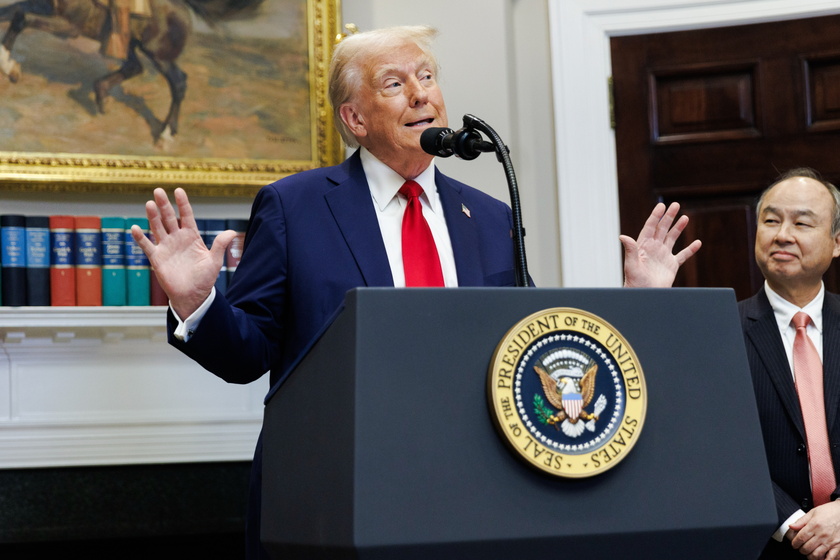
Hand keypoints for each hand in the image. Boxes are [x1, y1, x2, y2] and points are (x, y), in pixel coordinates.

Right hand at [131, 187, 235, 318]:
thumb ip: (220, 245)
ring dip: (153, 216)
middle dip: (164, 205)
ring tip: (149, 204)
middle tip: (158, 191)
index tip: (179, 190)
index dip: (183, 204)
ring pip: (157, 228)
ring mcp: (166, 247)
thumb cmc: (205, 279)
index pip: (186, 216)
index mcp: (192, 236)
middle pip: (169, 218)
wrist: (193, 296)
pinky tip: (135, 228)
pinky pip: (147, 246)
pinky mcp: (157, 258)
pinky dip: (140, 238)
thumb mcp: (214, 261)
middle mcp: (177, 239)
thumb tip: (232, 232)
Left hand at [620, 202, 700, 287]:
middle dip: (668, 217)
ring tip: (685, 217)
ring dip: (678, 228)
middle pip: (662, 229)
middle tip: (675, 204)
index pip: (650, 227)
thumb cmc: (634, 282)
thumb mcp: (631, 265)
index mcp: (643, 246)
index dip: (655, 216)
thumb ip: (630, 250)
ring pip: (672, 239)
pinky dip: (690, 249)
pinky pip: (682, 255)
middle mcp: (654, 249)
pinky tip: (697, 243)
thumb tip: (622, 236)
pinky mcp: (671, 265)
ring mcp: (663, 256)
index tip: (661, 205)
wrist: (644, 295)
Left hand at [790, 501, 839, 559]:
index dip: (795, 543)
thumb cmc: (829, 511)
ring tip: (809, 554)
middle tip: (801, 549)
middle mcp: (822, 534)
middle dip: (801, 550)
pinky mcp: (838, 546)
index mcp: (814, 525)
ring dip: (810, 556)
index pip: (800, 538)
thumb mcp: (813, 512)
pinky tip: (821, 558)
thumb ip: (801, 521)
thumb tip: (791, 526)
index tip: (794, 544)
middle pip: (807, 548)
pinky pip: (831, 558)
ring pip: (817, 555)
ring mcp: (831, 541)